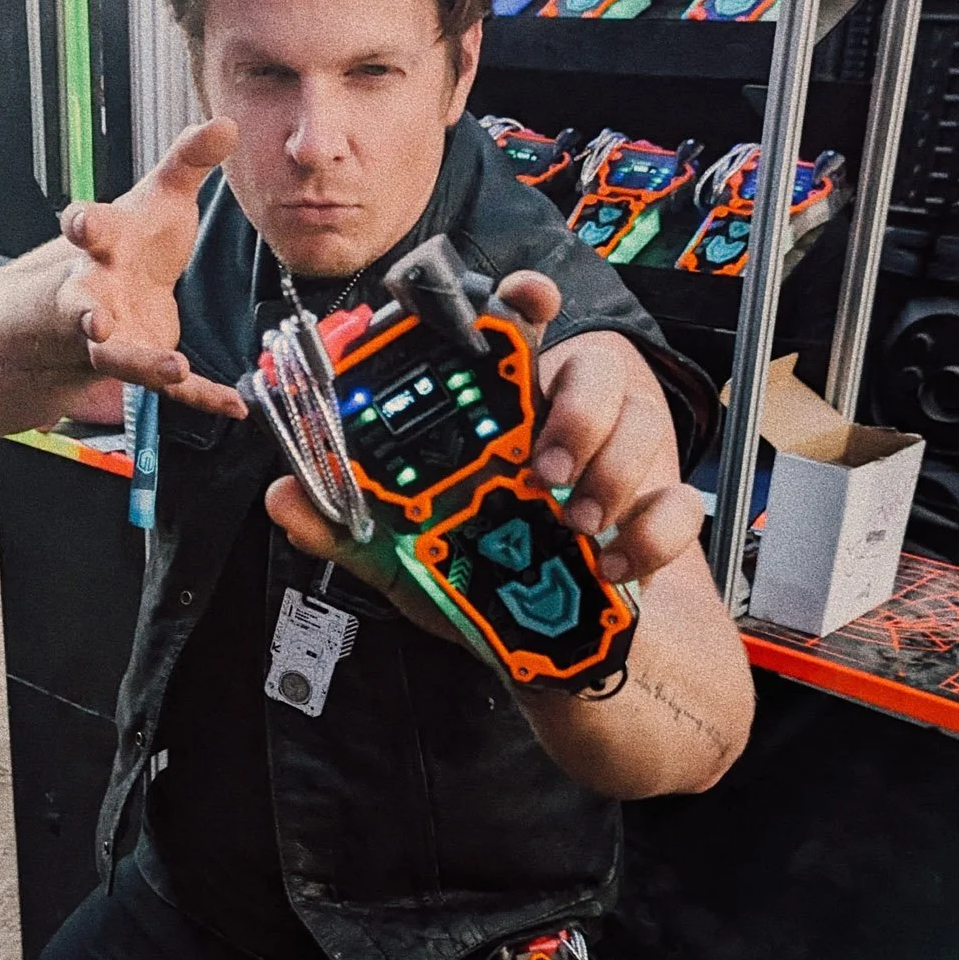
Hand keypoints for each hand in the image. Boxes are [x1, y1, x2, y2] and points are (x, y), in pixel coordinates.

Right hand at [57, 118, 246, 418]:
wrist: (94, 299)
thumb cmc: (126, 243)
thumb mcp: (155, 198)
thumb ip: (188, 163)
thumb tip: (226, 122)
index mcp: (100, 244)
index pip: (86, 229)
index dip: (82, 225)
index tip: (80, 223)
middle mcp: (94, 292)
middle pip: (81, 302)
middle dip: (84, 309)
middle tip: (92, 317)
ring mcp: (111, 335)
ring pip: (114, 355)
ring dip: (138, 362)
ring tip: (170, 367)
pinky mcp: (137, 364)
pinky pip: (167, 387)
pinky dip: (201, 394)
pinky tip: (234, 404)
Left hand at [263, 269, 702, 635]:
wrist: (569, 660)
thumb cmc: (485, 595)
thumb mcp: (405, 568)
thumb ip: (348, 532)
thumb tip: (282, 495)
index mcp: (500, 423)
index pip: (512, 339)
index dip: (521, 305)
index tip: (525, 299)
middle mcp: (563, 428)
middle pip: (591, 368)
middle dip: (576, 412)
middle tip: (547, 469)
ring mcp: (621, 465)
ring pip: (639, 426)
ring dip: (610, 479)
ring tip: (577, 529)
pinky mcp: (664, 509)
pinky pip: (676, 502)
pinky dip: (649, 538)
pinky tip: (615, 566)